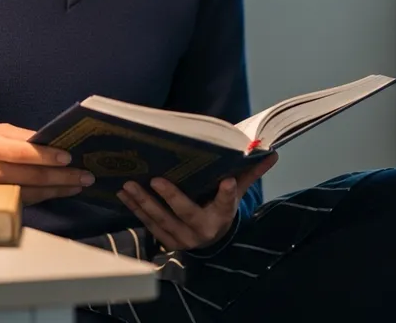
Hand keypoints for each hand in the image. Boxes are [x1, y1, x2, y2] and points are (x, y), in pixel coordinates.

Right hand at [0, 123, 94, 204]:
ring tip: (78, 185)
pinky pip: (24, 200)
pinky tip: (58, 191)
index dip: (48, 157)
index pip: (25, 154)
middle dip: (62, 177)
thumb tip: (49, 142)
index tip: (69, 158)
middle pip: (33, 177)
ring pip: (31, 193)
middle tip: (85, 176)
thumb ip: (20, 137)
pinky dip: (43, 195)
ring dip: (58, 189)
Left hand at [116, 152, 277, 250]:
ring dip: (143, 202)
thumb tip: (272, 154)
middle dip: (169, 197)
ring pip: (160, 219)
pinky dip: (135, 209)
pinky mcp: (166, 241)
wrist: (210, 239)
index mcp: (222, 215)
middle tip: (155, 180)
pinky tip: (123, 194)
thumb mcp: (237, 192)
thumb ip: (249, 173)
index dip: (228, 194)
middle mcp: (202, 230)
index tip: (228, 182)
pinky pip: (148, 224)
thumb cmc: (221, 207)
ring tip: (129, 184)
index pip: (227, 203)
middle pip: (185, 213)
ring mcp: (182, 237)